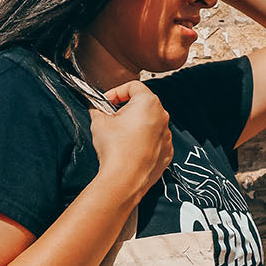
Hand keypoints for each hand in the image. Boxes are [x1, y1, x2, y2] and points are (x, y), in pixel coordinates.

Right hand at [89, 81, 172, 201]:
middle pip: (143, 104)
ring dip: (136, 125)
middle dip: (126, 109)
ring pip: (150, 123)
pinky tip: (131, 149)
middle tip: (111, 118)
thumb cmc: (115, 149)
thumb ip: (99, 109)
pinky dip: (144, 142)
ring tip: (120, 136)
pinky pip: (155, 141)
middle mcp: (162, 117)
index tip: (106, 101)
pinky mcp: (167, 152)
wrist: (124, 179)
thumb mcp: (98, 121)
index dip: (116, 92)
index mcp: (148, 103)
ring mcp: (167, 136)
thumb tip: (98, 109)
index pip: (133, 86)